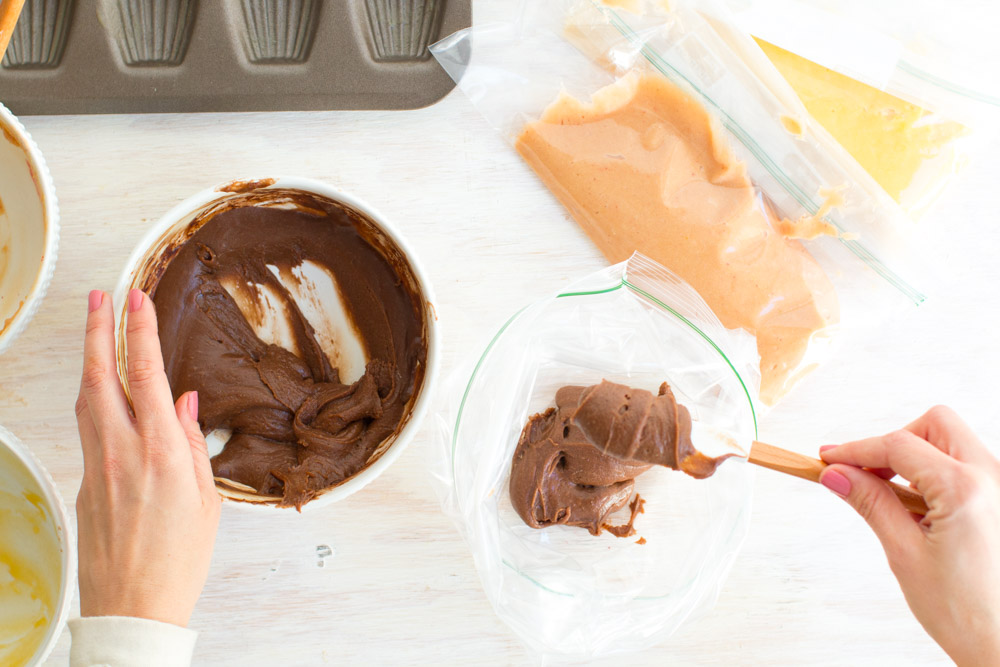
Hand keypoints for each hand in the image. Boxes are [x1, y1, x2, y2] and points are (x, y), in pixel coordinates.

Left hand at [75, 288, 219, 626]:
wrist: (133, 606)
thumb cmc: (178, 559)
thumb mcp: (205, 498)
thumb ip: (193, 443)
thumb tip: (185, 403)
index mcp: (160, 451)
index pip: (146, 374)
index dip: (139, 331)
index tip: (136, 298)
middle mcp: (122, 451)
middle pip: (102, 376)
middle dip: (100, 330)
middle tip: (101, 296)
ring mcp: (97, 465)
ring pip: (87, 399)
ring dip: (92, 359)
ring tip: (98, 332)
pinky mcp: (85, 481)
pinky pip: (89, 428)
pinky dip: (96, 400)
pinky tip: (108, 394)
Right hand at [819, 406, 999, 665]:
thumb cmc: (969, 614)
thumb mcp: (905, 554)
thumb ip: (870, 503)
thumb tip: (836, 474)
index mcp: (966, 489)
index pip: (898, 445)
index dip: (856, 449)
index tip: (829, 459)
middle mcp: (994, 478)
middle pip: (935, 424)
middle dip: (895, 441)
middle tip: (866, 474)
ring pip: (953, 443)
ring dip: (917, 458)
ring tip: (894, 500)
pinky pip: (968, 467)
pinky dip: (938, 474)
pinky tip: (922, 509)